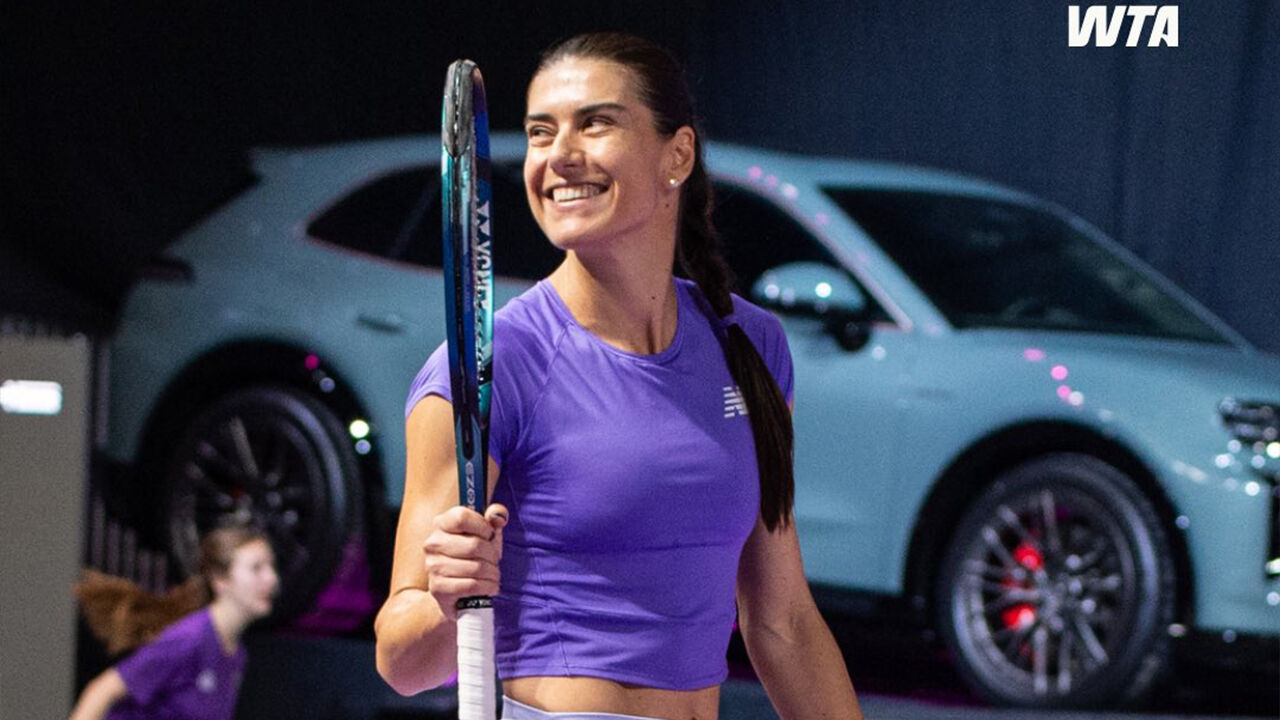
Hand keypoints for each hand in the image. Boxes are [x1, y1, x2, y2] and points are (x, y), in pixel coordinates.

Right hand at [422, 504, 507, 619]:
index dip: (483, 526)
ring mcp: (433, 565)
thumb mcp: (486, 532)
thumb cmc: (472, 555)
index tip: (490, 535)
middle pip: (474, 545)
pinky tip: (490, 585)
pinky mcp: (437, 587)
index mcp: (442, 523)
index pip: (462, 517)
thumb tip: (499, 516)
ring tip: (493, 574)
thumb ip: (495, 515)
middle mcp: (433, 543)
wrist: (452, 587)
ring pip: (476, 568)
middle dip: (492, 555)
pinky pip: (471, 586)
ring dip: (492, 573)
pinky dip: (487, 586)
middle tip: (495, 560)